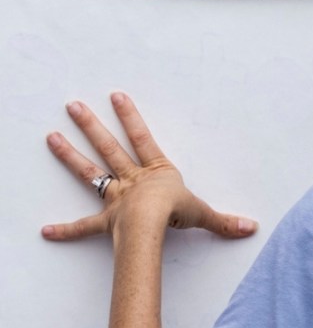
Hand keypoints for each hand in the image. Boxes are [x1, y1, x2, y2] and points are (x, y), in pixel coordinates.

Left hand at [41, 93, 254, 242]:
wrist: (150, 225)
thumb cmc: (176, 213)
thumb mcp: (204, 214)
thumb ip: (224, 221)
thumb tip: (251, 227)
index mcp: (156, 172)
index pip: (142, 138)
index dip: (130, 117)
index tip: (116, 96)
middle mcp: (132, 180)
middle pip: (108, 148)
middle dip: (90, 125)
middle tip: (73, 106)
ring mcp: (116, 197)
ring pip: (90, 172)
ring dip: (69, 155)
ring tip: (51, 137)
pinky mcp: (105, 221)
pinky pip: (83, 226)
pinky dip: (65, 230)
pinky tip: (46, 231)